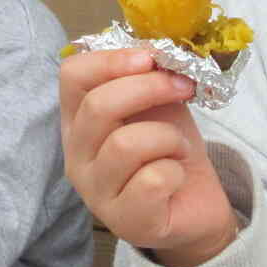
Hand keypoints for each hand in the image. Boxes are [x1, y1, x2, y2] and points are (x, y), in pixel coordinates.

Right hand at [61, 48, 236, 266]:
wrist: (196, 204)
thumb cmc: (170, 150)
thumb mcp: (159, 104)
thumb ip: (149, 76)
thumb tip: (156, 45)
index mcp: (78, 122)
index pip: (71, 76)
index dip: (111, 60)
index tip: (150, 56)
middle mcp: (77, 157)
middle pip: (98, 106)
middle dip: (149, 88)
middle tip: (183, 87)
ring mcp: (96, 193)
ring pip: (126, 145)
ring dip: (168, 137)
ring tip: (178, 147)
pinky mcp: (126, 221)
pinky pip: (152, 180)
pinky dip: (176, 171)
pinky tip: (177, 176)